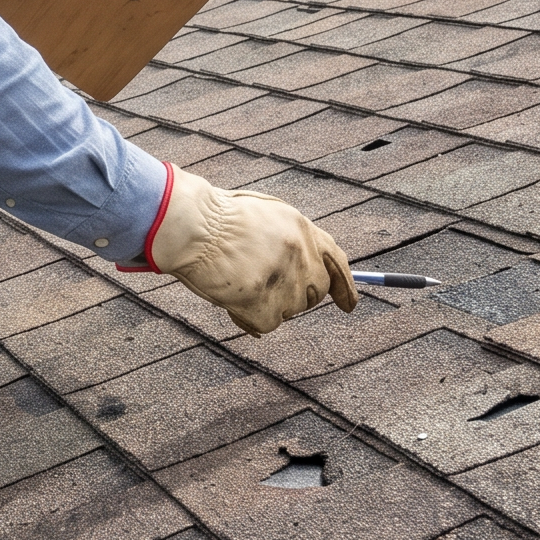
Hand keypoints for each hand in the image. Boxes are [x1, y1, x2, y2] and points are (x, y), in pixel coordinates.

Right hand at [143, 165, 357, 334]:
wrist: (190, 226)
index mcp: (301, 229)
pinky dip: (248, 318)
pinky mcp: (264, 304)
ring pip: (288, 310)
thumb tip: (302, 269)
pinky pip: (265, 324)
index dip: (346, 287)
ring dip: (267, 304)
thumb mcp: (264, 215)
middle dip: (296, 296)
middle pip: (315, 293)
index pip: (337, 262)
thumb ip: (289, 240)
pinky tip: (230, 299)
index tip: (350, 305)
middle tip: (264, 287)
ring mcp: (284, 281)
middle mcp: (300, 255)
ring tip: (236, 283)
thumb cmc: (216, 217)